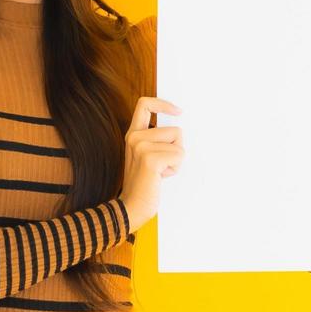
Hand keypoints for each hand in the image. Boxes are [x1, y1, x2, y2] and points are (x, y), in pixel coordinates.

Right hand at [118, 96, 184, 231]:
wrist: (131, 207)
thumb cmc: (144, 184)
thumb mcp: (146, 157)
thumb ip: (156, 141)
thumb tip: (178, 130)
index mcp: (133, 134)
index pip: (145, 104)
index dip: (163, 104)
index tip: (178, 111)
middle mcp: (135, 137)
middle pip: (175, 130)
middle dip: (176, 149)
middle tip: (161, 165)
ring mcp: (141, 146)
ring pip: (179, 143)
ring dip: (175, 161)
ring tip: (159, 172)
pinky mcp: (150, 158)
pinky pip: (179, 155)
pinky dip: (175, 169)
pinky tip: (160, 177)